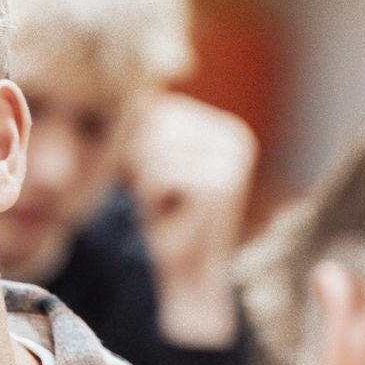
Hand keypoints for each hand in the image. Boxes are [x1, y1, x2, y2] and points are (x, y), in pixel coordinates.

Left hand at [126, 93, 258, 347]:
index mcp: (226, 128)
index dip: (140, 145)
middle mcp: (236, 138)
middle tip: (165, 198)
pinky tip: (173, 216)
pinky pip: (157, 176)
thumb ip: (147, 126)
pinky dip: (152, 198)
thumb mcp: (155, 161)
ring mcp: (232, 162)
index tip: (161, 182)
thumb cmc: (167, 216)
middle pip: (154, 126)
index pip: (159, 109)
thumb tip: (128, 89)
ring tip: (169, 205)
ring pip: (152, 150)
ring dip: (146, 183)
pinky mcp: (219, 187)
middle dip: (143, 163)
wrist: (190, 275)